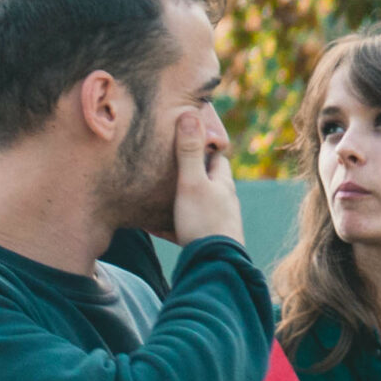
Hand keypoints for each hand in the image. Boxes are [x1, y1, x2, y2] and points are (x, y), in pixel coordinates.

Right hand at [169, 110, 243, 247]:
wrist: (214, 265)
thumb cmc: (203, 221)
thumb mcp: (191, 182)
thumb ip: (188, 152)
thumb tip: (189, 114)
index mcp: (223, 184)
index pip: (217, 158)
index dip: (204, 148)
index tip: (187, 140)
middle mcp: (224, 201)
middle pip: (208, 181)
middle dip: (190, 174)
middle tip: (167, 167)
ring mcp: (219, 222)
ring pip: (198, 204)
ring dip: (181, 199)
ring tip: (158, 195)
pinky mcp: (208, 240)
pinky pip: (188, 227)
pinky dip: (173, 223)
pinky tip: (156, 226)